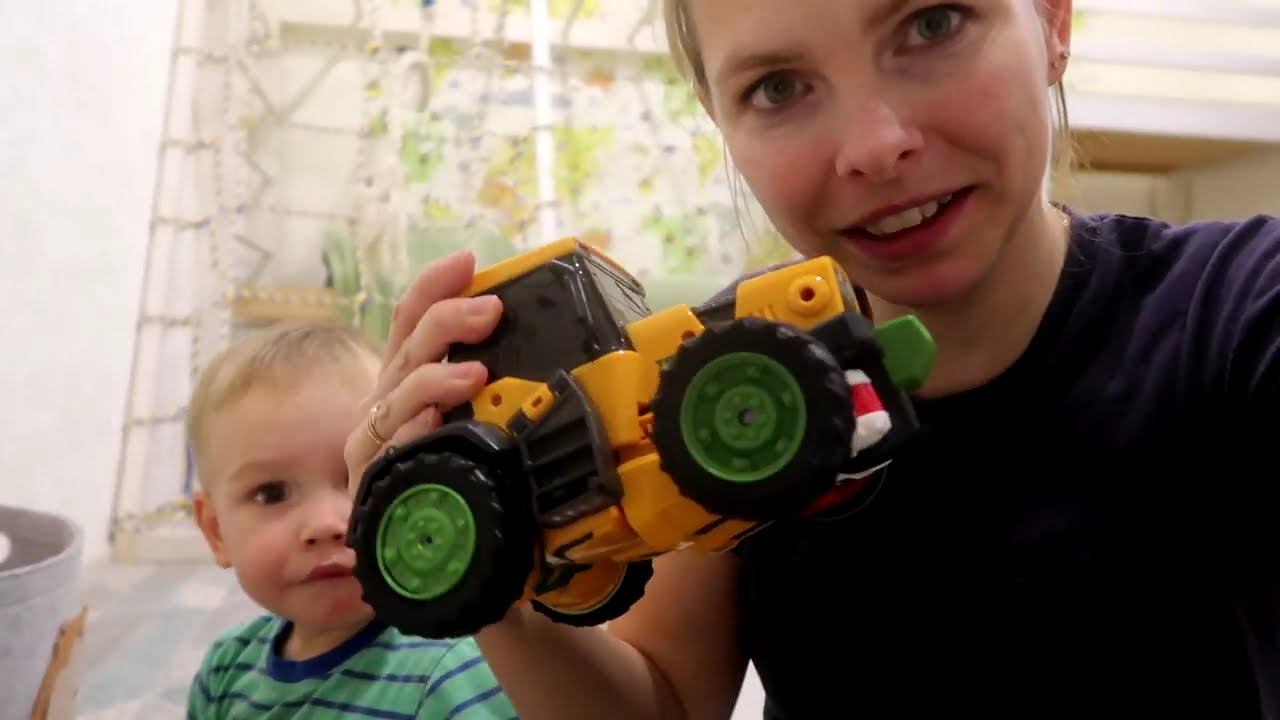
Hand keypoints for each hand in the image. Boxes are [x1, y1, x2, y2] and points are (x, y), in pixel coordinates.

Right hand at [344, 249, 503, 496]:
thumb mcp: (470, 420)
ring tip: (475, 374)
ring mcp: (373, 442)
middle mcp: (384, 403)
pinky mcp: (373, 483)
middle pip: (408, 349)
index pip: (410, 321)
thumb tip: (527, 346)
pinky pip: (390, 452)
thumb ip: (485, 384)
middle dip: (448, 321)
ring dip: (436, 379)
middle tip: (491, 310)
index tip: (466, 261)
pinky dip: (412, 434)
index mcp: (405, 379)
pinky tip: (433, 424)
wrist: (418, 551)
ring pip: (398, 397)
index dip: (433, 286)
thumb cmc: (448, 474)